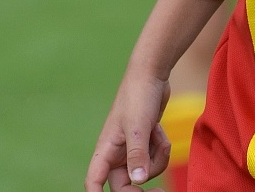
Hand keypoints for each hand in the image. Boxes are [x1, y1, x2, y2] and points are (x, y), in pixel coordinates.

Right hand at [86, 74, 171, 190]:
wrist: (151, 75)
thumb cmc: (138, 96)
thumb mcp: (139, 126)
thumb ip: (138, 153)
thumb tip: (138, 180)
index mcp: (106, 149)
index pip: (94, 181)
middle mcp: (116, 153)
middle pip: (124, 185)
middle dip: (142, 187)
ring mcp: (130, 149)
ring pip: (143, 173)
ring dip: (157, 159)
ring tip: (159, 138)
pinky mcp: (144, 144)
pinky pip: (154, 160)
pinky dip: (160, 149)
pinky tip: (159, 131)